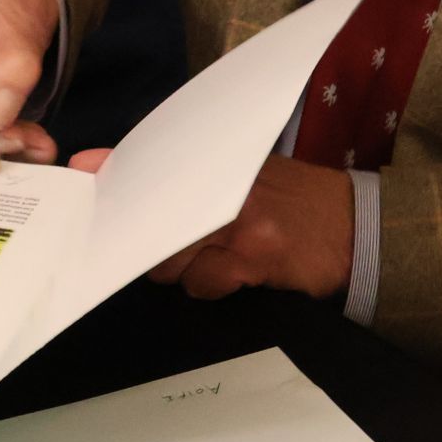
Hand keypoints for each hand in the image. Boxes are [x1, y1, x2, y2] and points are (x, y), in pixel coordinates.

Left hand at [67, 151, 353, 299]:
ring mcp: (238, 221)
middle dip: (145, 237)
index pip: (148, 161)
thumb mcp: (238, 168)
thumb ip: (170, 167)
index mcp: (216, 156)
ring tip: (210, 254)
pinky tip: (233, 272)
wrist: (358, 224)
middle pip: (150, 216)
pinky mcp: (254, 257)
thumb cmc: (291, 195)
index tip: (83, 177)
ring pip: (169, 258)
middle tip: (152, 242)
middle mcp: (223, 182)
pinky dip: (208, 285)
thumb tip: (91, 162)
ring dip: (179, 266)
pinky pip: (201, 283)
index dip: (112, 178)